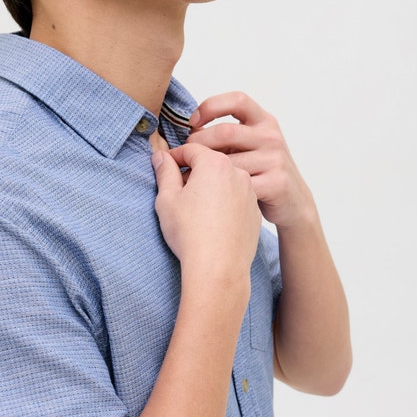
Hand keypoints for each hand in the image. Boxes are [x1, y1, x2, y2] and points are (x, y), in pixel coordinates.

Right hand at [151, 142, 261, 273]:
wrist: (219, 268)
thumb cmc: (190, 233)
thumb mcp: (167, 199)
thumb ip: (165, 172)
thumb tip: (161, 157)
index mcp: (215, 164)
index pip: (191, 149)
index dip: (175, 156)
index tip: (165, 167)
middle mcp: (237, 173)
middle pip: (210, 162)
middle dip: (194, 171)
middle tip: (177, 189)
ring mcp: (249, 192)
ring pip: (225, 180)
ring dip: (210, 186)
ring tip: (195, 207)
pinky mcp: (255, 211)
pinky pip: (236, 198)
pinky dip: (224, 202)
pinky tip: (212, 220)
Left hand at [186, 92, 314, 229]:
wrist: (294, 202)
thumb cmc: (263, 171)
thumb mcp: (251, 144)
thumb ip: (228, 135)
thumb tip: (190, 130)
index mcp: (264, 120)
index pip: (237, 100)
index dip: (211, 106)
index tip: (192, 122)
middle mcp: (271, 136)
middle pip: (226, 132)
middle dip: (199, 143)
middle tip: (185, 155)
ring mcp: (275, 159)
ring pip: (229, 162)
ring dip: (203, 170)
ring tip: (188, 175)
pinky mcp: (277, 183)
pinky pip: (239, 184)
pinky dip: (218, 189)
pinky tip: (208, 193)